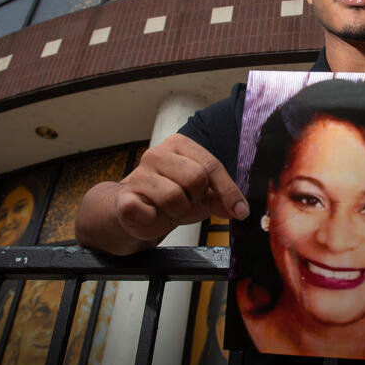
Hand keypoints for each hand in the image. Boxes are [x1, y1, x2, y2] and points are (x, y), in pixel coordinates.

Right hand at [116, 134, 247, 240]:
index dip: (228, 191)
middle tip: (187, 203)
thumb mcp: (201, 195)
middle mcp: (157, 154)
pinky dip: (154, 221)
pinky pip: (146, 212)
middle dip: (197, 199)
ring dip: (178, 212)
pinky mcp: (124, 198)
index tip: (240, 211)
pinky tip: (151, 215)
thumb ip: (220, 198)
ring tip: (169, 210)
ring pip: (174, 197)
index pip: (212, 166)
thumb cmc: (169, 197)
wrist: (132, 211)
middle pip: (196, 178)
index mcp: (179, 144)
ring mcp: (138, 174)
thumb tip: (239, 209)